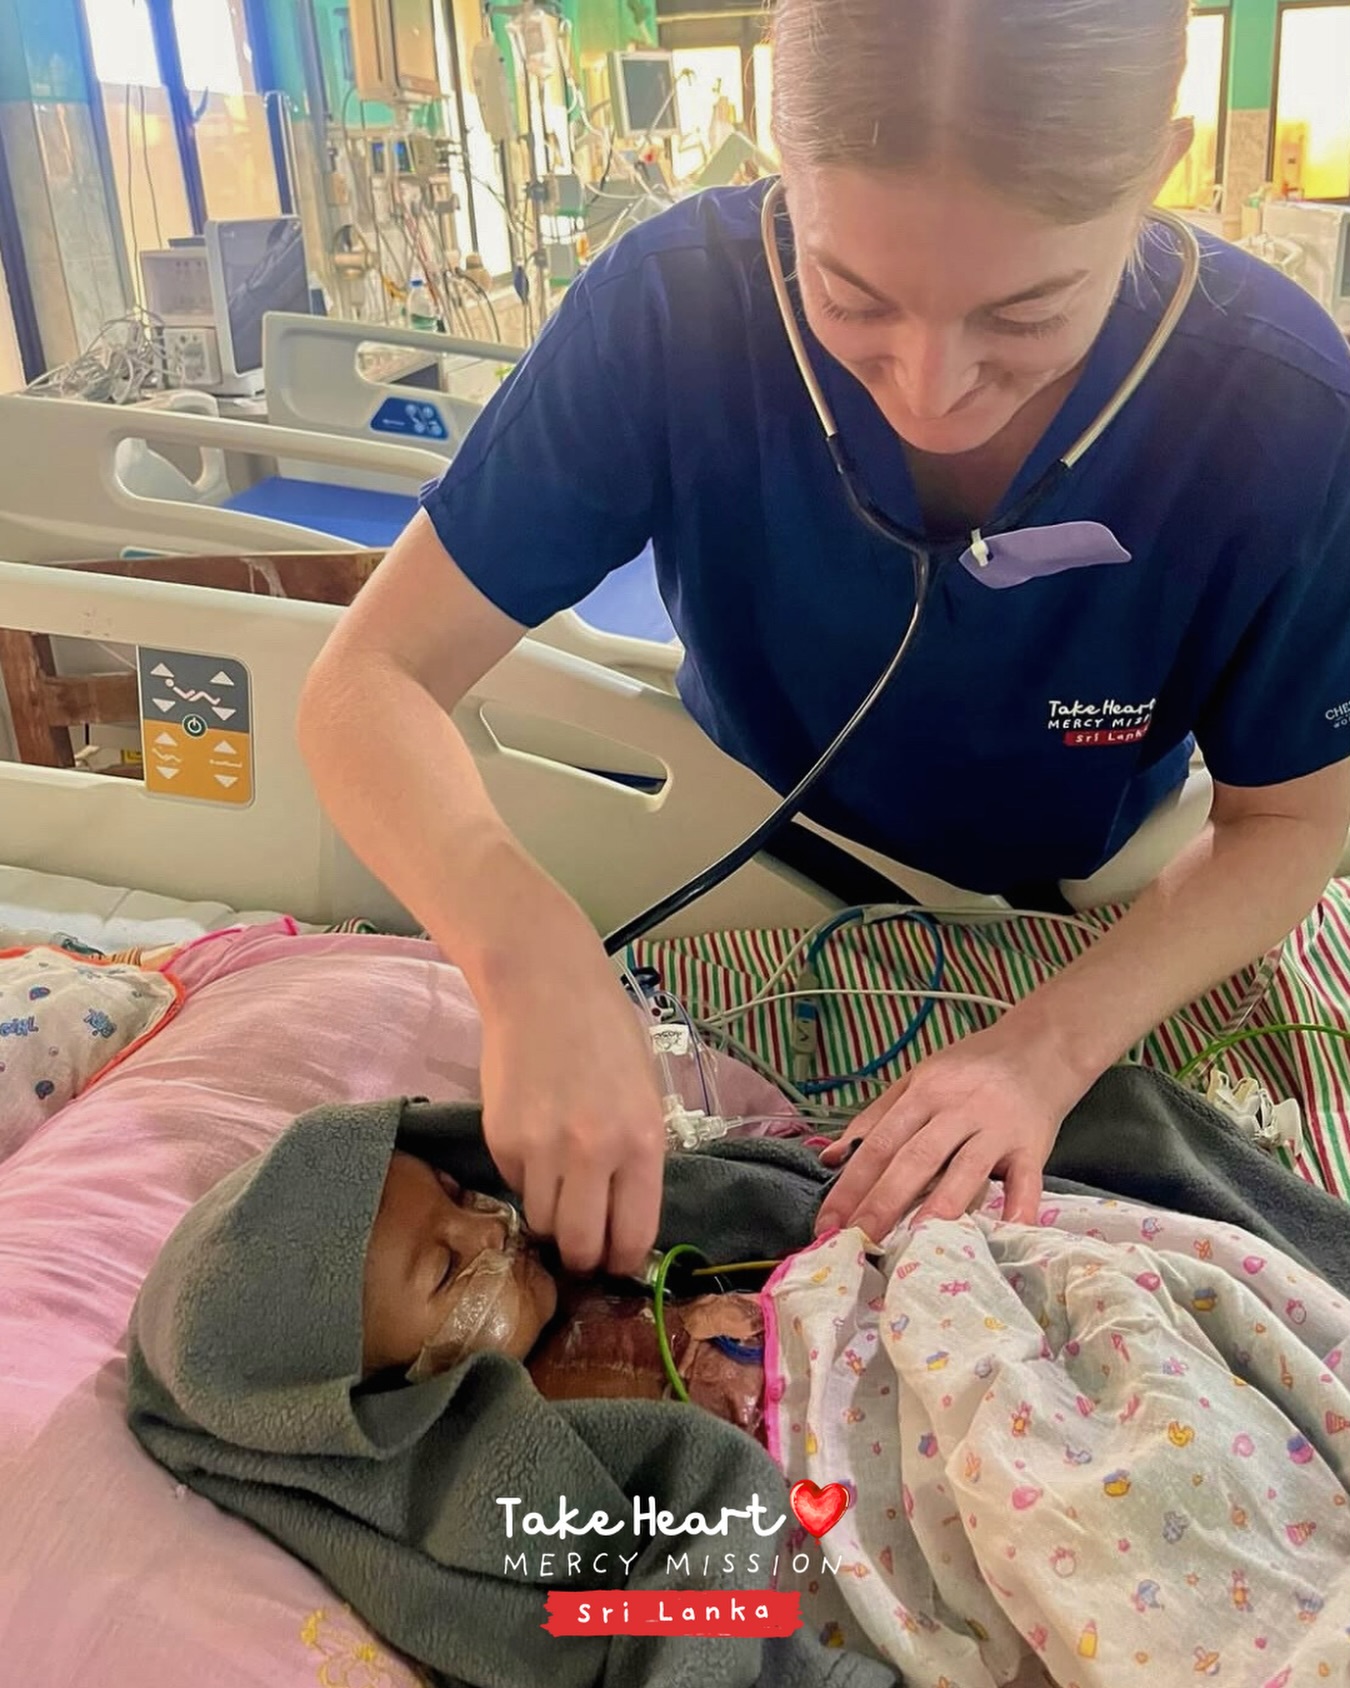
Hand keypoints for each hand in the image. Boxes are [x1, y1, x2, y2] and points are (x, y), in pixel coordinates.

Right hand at [477, 914, 666, 1278]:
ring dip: (551, 1216)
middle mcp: (593, 1152)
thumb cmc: (606, 1032)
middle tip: (582, 1248)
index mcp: (642, 1141)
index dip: (624, 1261)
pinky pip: (514, 1185)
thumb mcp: (645, 1093)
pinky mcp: (501, 1140)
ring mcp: (542, 1149)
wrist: (544, 986)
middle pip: (581, 1245)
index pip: (634, 1234)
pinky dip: (524, 1178)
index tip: (618, 1264)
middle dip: (583, 1257)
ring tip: (557, 1186)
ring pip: (543, 1222)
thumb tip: (626, 1214)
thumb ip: (639, 1154)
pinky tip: (534, 1141)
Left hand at [813, 1024, 1079, 1239]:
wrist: (1041, 1046)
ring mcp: (997, 1128)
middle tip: (859, 1240)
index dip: (852, 1183)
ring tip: (917, 1241)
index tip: (829, 1222)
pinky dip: (1019, 1204)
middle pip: (916, 1158)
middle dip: (884, 1201)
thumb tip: (828, 1158)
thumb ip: (875, 1118)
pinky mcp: (1033, 1144)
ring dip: (941, 1204)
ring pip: (966, 1168)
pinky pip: (1027, 1178)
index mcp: (923, 1093)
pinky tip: (1007, 1230)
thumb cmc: (970, 1069)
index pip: (880, 1143)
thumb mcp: (917, 1080)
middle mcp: (958, 1110)